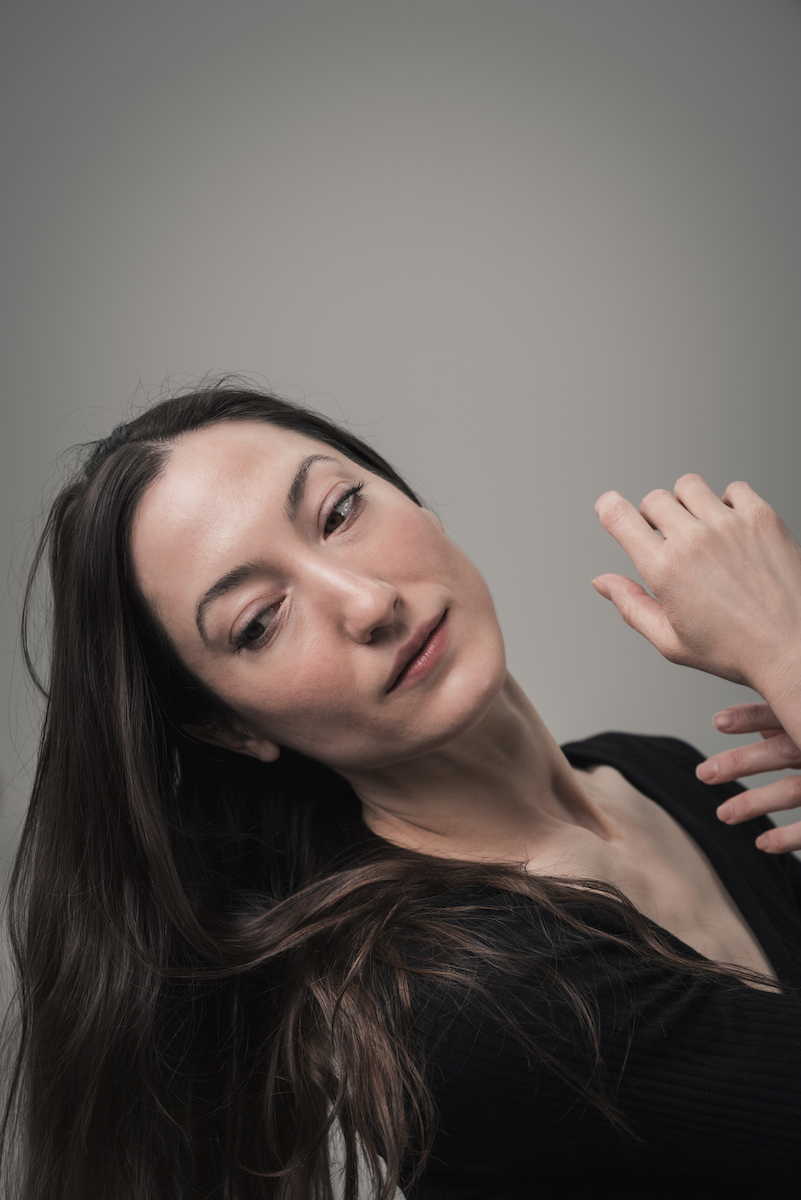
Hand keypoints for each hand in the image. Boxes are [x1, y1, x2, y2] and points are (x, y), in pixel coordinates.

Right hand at [593, 475, 800, 697]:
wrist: (795, 647)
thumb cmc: (737, 650)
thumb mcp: (672, 641)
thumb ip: (631, 606)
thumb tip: (603, 582)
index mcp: (665, 570)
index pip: (619, 517)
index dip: (607, 506)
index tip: (609, 505)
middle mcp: (694, 540)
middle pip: (653, 499)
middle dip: (653, 516)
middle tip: (670, 539)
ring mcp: (729, 524)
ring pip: (689, 486)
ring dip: (687, 503)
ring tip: (702, 529)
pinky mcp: (761, 517)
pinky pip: (734, 488)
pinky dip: (728, 503)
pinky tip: (733, 529)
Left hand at [696, 702, 800, 853]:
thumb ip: (797, 724)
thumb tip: (765, 730)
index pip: (787, 712)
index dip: (753, 716)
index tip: (717, 721)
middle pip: (784, 751)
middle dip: (741, 762)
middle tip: (704, 773)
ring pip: (794, 791)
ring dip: (755, 803)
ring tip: (723, 815)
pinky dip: (789, 836)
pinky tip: (762, 844)